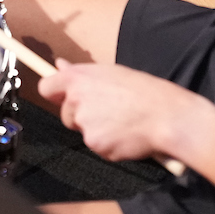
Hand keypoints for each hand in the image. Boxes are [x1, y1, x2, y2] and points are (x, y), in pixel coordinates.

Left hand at [36, 59, 207, 165]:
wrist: (168, 116)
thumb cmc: (145, 91)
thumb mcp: (111, 73)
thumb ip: (82, 73)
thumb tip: (59, 65)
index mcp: (78, 78)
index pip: (46, 88)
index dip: (55, 94)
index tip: (64, 98)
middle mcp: (76, 100)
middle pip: (67, 115)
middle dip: (82, 117)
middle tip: (110, 112)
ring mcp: (85, 124)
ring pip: (85, 131)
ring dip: (99, 131)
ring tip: (123, 122)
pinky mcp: (96, 144)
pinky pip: (99, 148)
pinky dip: (110, 145)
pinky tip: (127, 136)